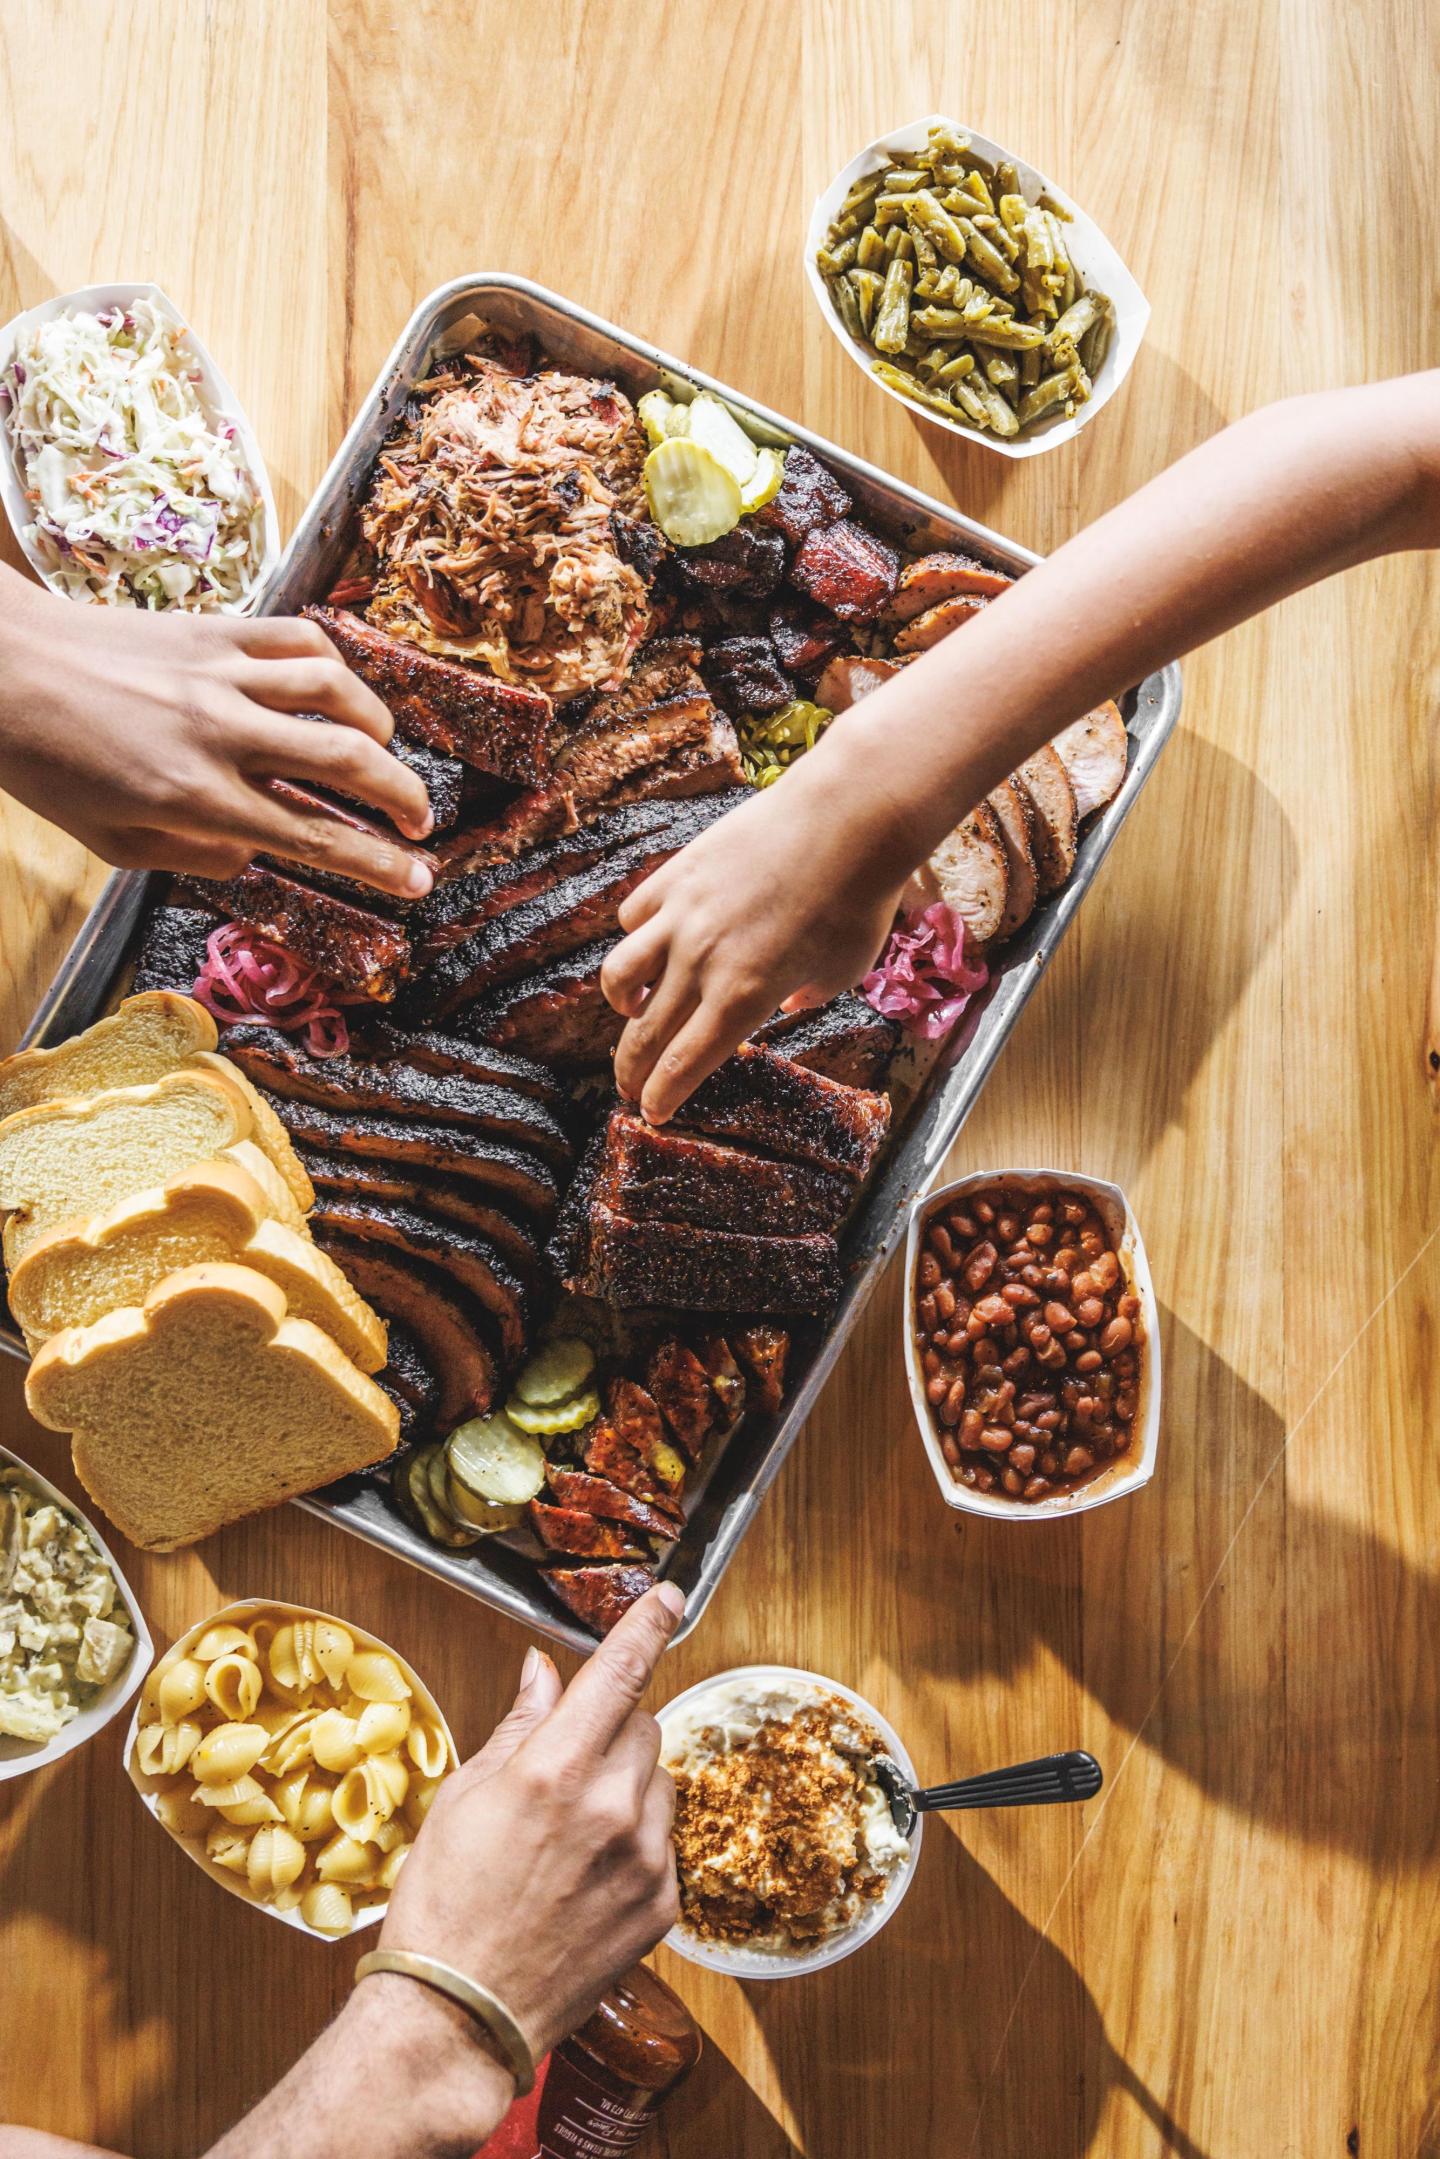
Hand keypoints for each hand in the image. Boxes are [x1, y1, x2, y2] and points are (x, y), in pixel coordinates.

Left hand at [0, 567, 434, 900]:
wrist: (3, 669)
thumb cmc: (47, 765)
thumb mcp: (113, 844)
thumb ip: (193, 857)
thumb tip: (256, 853)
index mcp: (197, 798)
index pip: (314, 836)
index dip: (379, 864)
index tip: (420, 880)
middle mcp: (222, 735)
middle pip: (349, 761)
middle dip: (405, 797)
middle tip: (422, 821)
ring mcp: (223, 675)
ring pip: (339, 692)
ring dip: (382, 729)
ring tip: (388, 753)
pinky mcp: (215, 630)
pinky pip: (301, 640)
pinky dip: (337, 667)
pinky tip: (340, 690)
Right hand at [377, 1582, 684, 2064]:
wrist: (460, 2016)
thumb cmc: (444, 1903)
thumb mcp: (464, 1796)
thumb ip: (519, 1726)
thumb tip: (544, 1672)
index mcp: (556, 1770)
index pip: (619, 1673)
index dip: (646, 1626)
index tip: (668, 1597)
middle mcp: (612, 1808)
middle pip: (641, 1725)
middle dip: (609, 1730)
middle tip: (561, 1770)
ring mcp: (645, 1859)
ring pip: (656, 1781)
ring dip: (625, 1785)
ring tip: (568, 1835)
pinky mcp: (662, 1904)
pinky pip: (663, 1839)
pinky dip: (634, 1840)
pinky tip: (585, 1875)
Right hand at [602, 755, 909, 1122]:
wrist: (847, 820)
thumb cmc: (858, 901)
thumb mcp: (842, 970)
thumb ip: (806, 996)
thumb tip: (786, 1003)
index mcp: (742, 999)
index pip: (684, 1064)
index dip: (662, 1095)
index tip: (652, 1112)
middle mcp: (700, 963)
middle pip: (646, 1034)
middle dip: (631, 1071)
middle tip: (628, 1087)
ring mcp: (681, 916)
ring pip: (619, 975)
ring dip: (621, 1004)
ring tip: (632, 1009)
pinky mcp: (676, 874)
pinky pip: (635, 916)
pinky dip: (637, 937)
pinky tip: (651, 939)